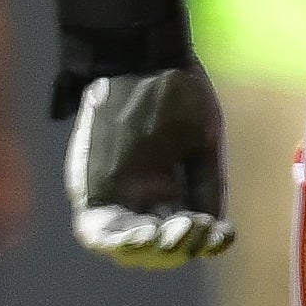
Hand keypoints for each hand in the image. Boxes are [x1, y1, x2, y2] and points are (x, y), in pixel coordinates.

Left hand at [61, 67, 233, 267]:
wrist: (143, 53)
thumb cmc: (175, 88)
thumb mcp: (201, 142)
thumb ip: (205, 187)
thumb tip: (214, 232)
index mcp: (160, 183)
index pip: (175, 232)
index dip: (199, 243)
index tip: (219, 234)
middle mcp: (131, 192)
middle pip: (149, 247)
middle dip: (175, 251)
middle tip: (196, 232)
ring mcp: (107, 190)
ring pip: (121, 245)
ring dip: (148, 252)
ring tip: (171, 235)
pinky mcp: (86, 185)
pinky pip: (94, 231)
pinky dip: (118, 243)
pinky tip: (146, 236)